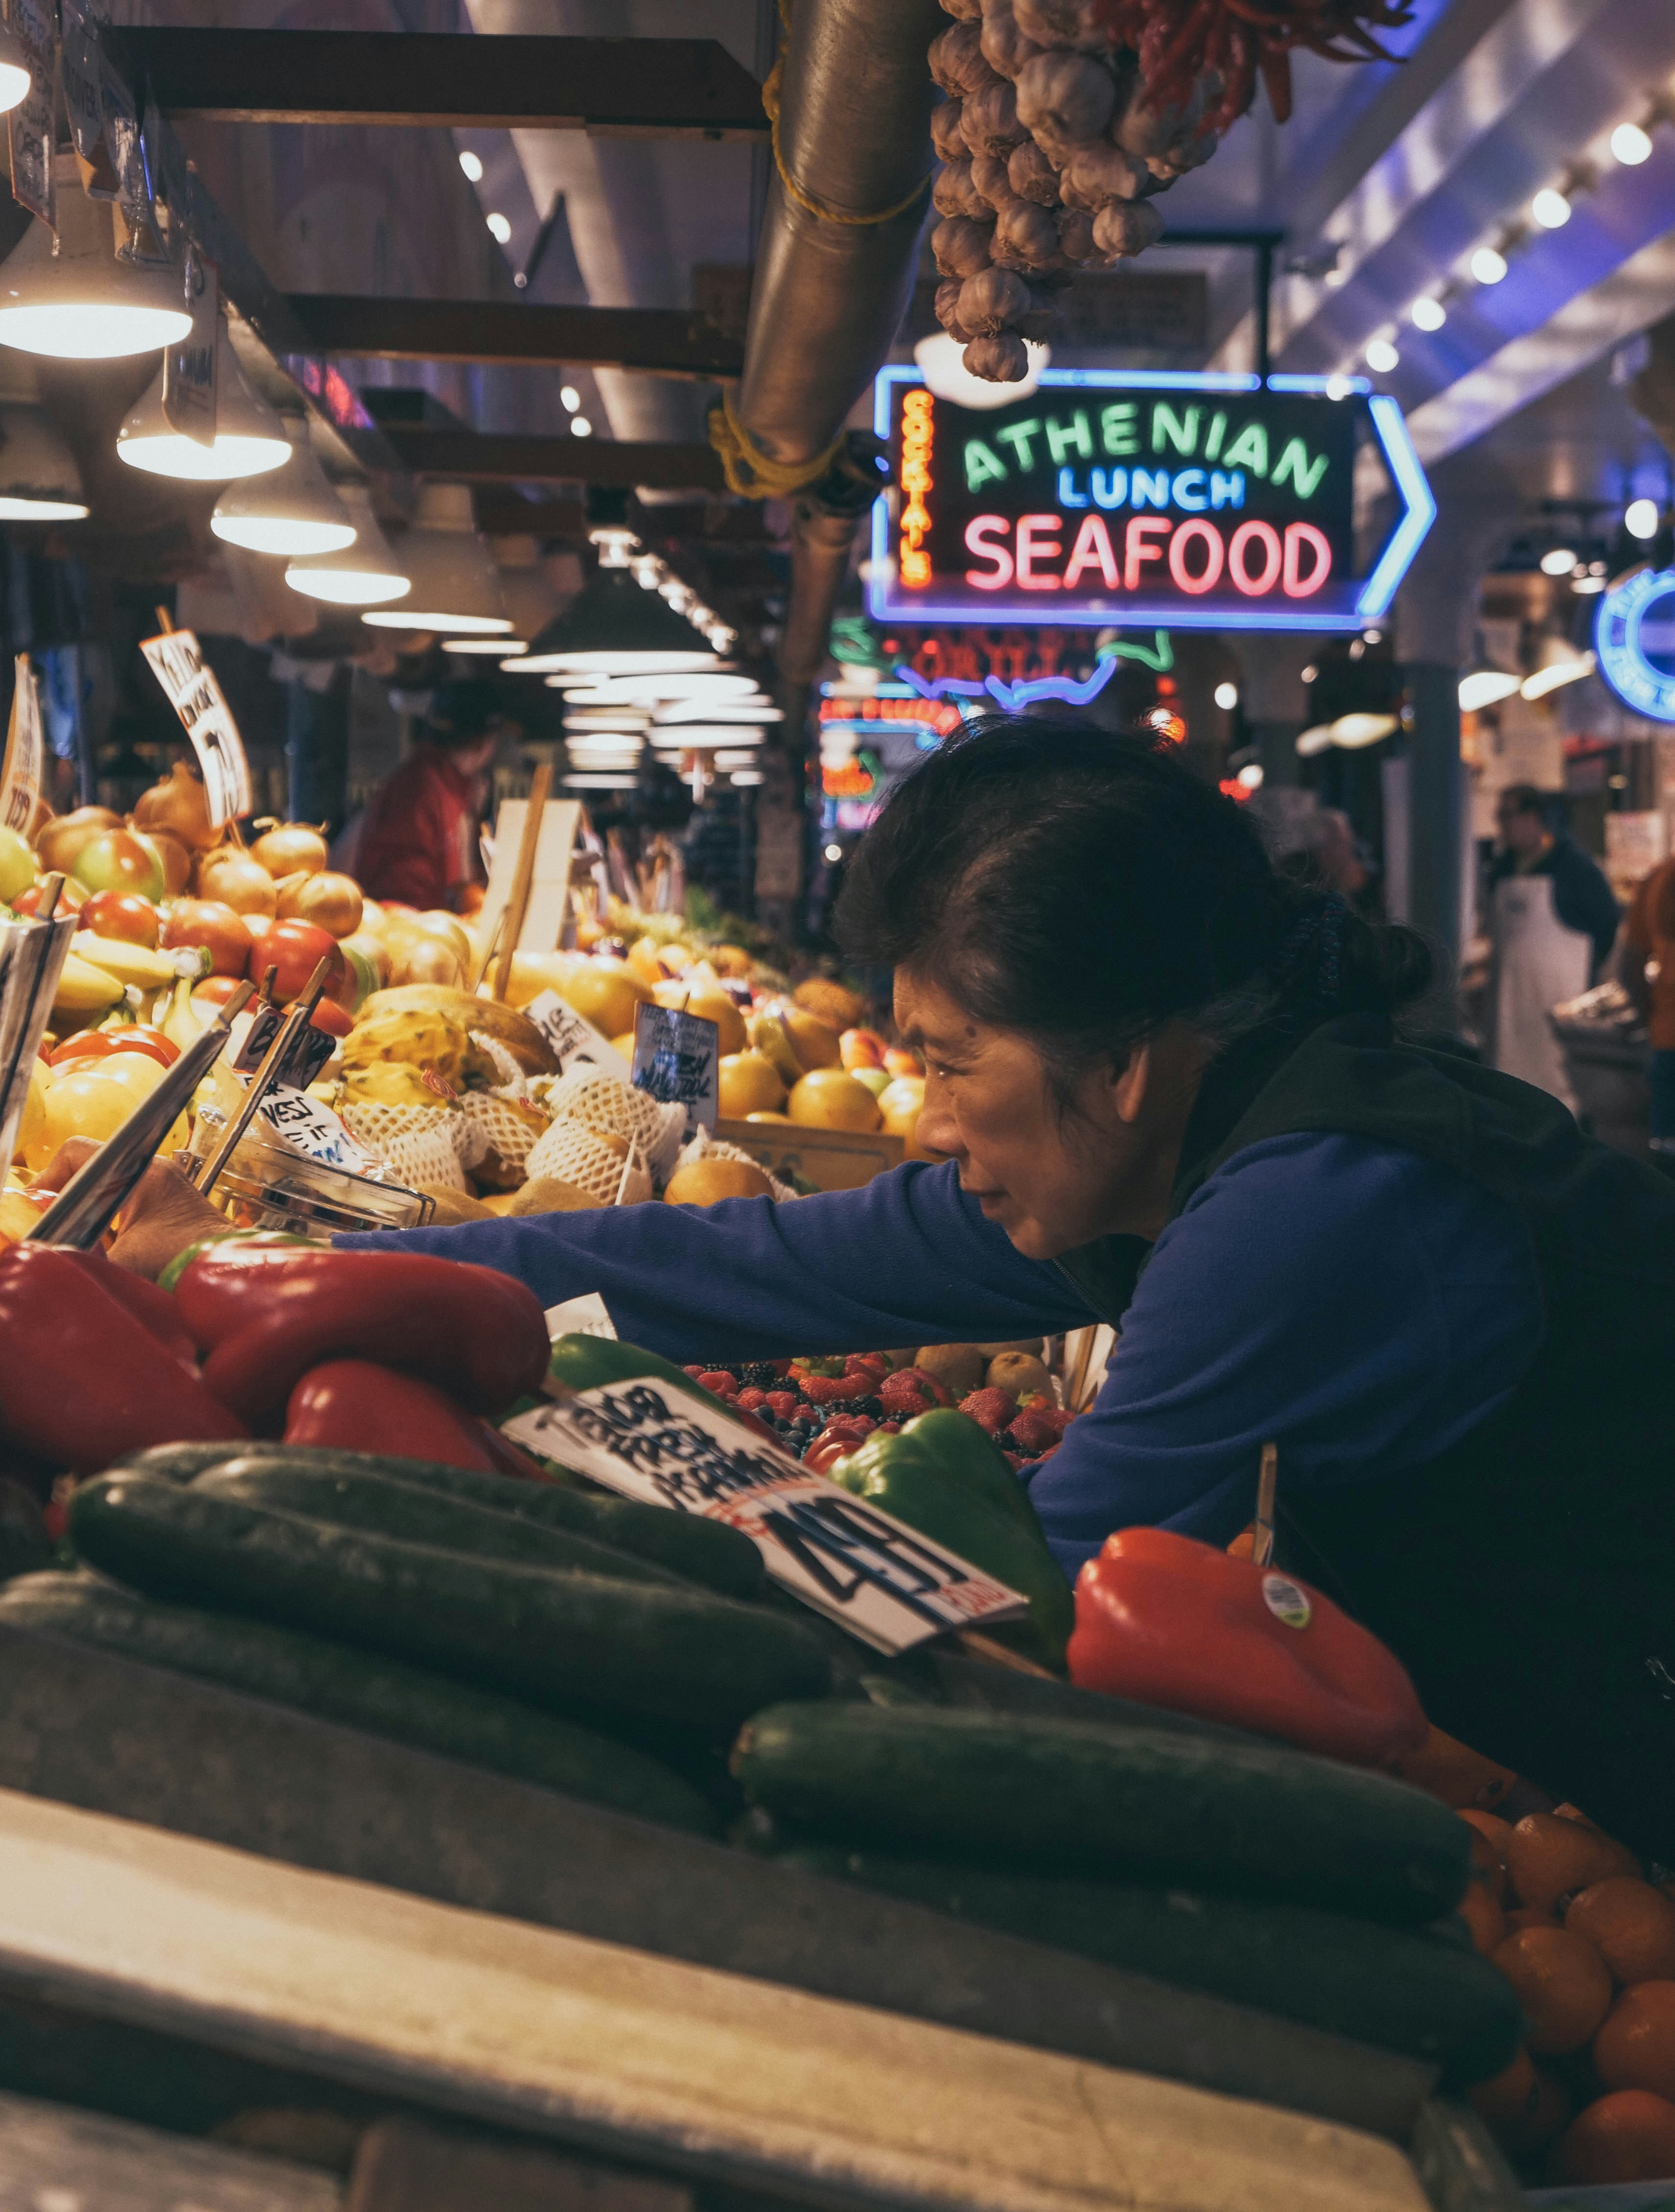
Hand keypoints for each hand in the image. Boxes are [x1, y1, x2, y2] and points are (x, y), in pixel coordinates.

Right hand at [31, 1140, 229, 1281]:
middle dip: (65, 1196)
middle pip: (91, 1169)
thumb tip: (48, 1253)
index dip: (48, 1178)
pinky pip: (124, 1202)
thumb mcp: (123, 1262)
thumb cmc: (188, 1262)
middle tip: (48, 1222)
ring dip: (86, 1209)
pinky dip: (106, 1219)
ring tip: (71, 1234)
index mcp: (142, 1172)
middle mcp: (155, 1172)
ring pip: (106, 1187)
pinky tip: (99, 1244)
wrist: (227, 1275)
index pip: (77, 1153)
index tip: (35, 1204)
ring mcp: (164, 1188)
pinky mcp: (170, 1208)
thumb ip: (81, 1255)